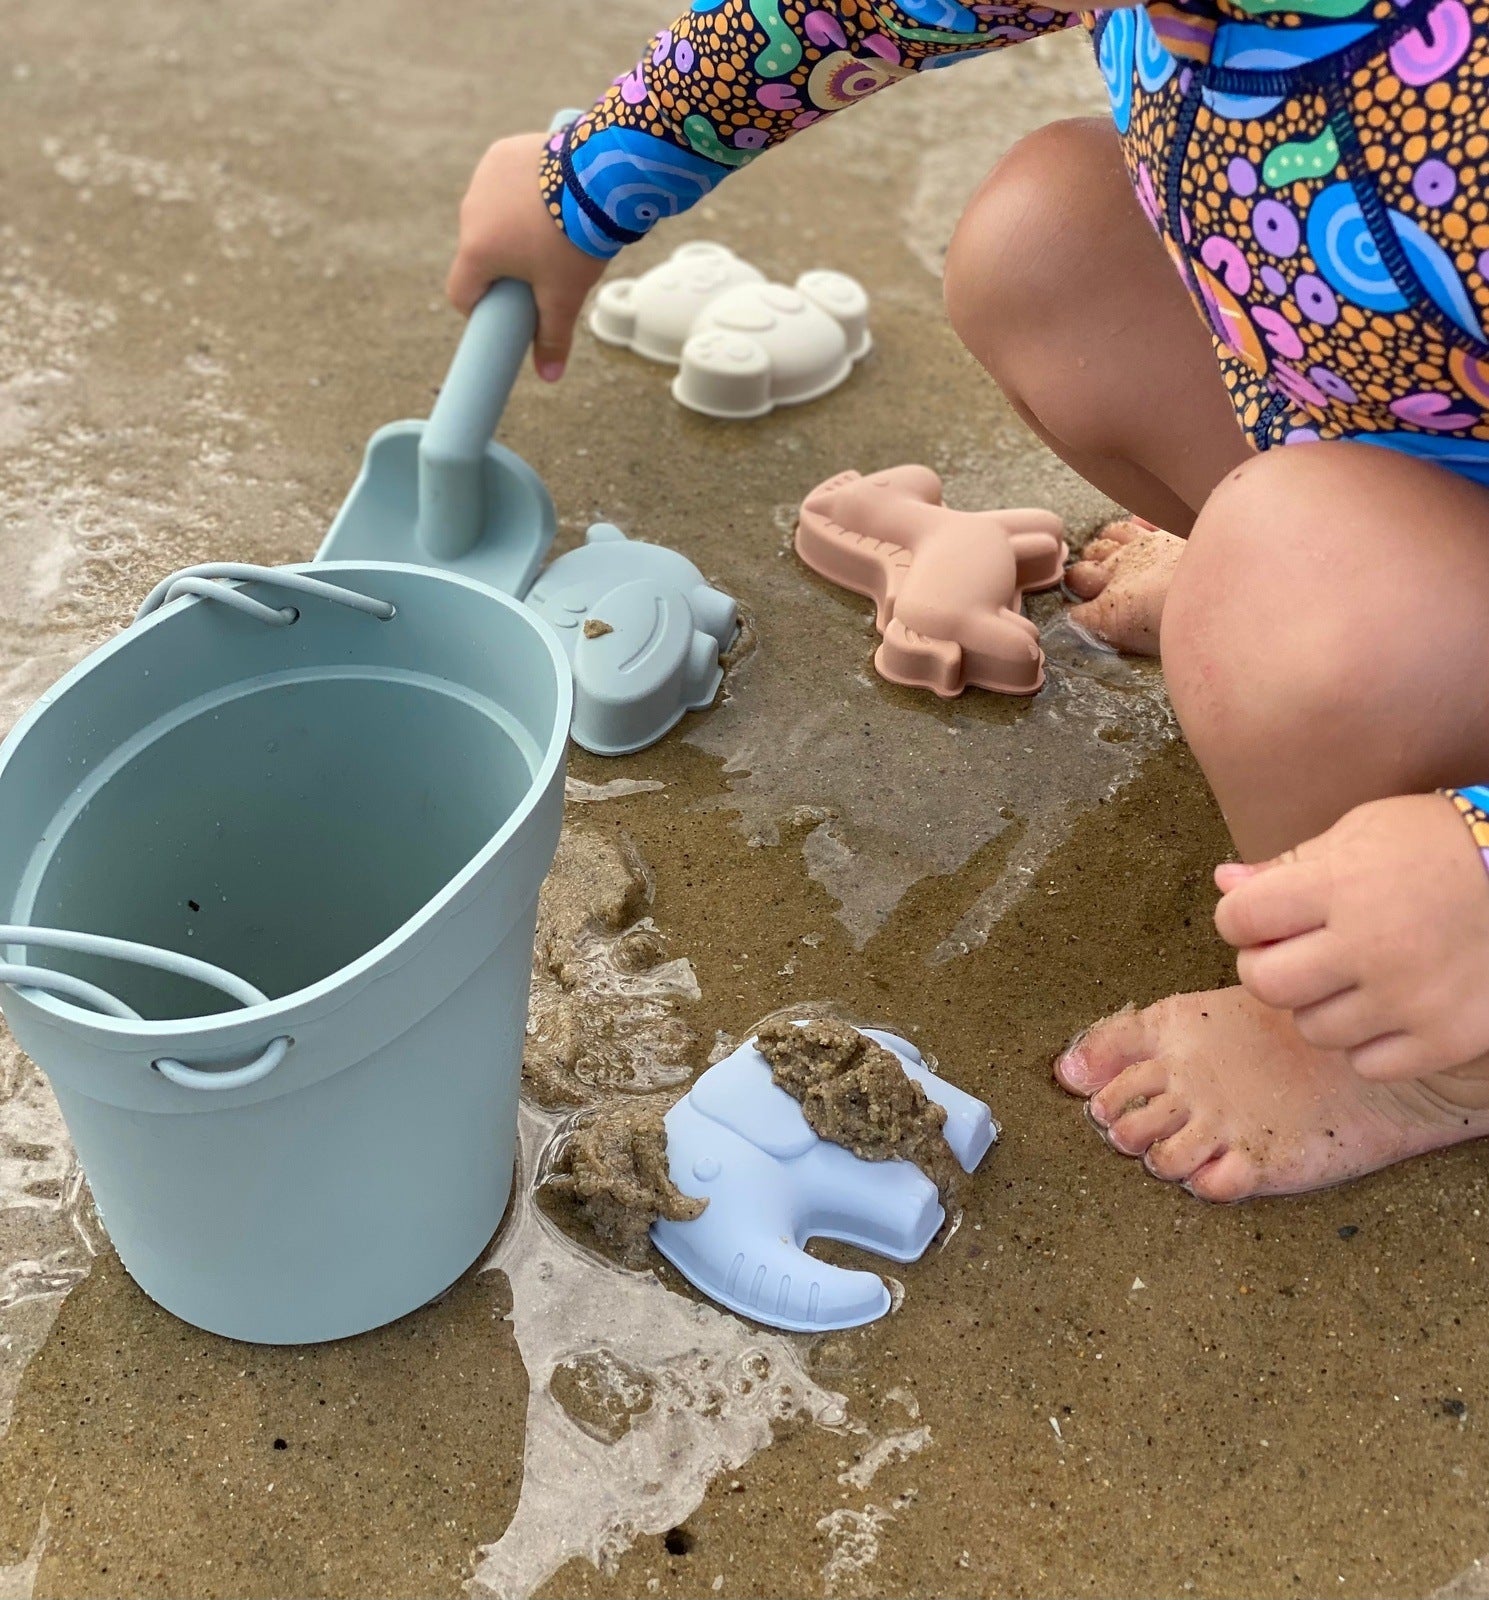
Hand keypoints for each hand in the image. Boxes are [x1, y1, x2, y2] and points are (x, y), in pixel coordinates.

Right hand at [446, 131, 607, 380]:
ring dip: (512, 224)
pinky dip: (522, 191)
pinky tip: (549, 194)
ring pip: (492, 214)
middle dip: (506, 264)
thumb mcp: (564, 294)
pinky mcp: (501, 151)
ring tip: (553, 227)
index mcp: (476, 251)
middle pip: (480, 252)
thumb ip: (553, 336)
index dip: (483, 308)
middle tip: (545, 267)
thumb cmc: (576, 239)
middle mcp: (469, 212)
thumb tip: (549, 378)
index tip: (508, 308)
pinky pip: (504, 181)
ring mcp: (483, 178)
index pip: (462, 293)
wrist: (598, 176)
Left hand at [1213, 793, 1488, 1079]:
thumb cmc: (1440, 844)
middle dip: (1267, 967)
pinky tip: (1387, 1007)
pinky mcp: (1446, 1039)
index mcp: (1342, 886)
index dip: (1241, 919)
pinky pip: (1367, 1064)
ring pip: (1313, 1030)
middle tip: (1297, 953)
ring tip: (1352, 976)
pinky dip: (1367, 1042)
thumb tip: (1225, 884)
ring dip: (1319, 1006)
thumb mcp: (1362, 833)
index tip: (1262, 916)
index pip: (1240, 919)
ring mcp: (1410, 999)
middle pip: (1265, 984)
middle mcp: (1372, 947)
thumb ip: (1289, 865)